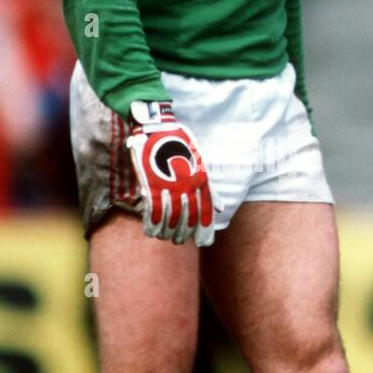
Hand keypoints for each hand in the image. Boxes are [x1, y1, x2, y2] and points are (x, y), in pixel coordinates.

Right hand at [125, 102, 217, 245]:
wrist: (159, 129)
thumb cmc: (181, 147)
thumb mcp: (201, 166)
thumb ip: (210, 189)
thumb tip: (221, 208)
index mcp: (201, 181)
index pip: (205, 212)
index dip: (204, 230)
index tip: (203, 243)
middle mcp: (187, 187)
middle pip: (187, 219)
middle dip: (183, 234)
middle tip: (179, 241)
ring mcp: (169, 186)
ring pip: (170, 218)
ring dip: (168, 232)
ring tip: (166, 238)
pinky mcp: (152, 184)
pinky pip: (153, 210)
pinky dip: (152, 224)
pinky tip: (152, 232)